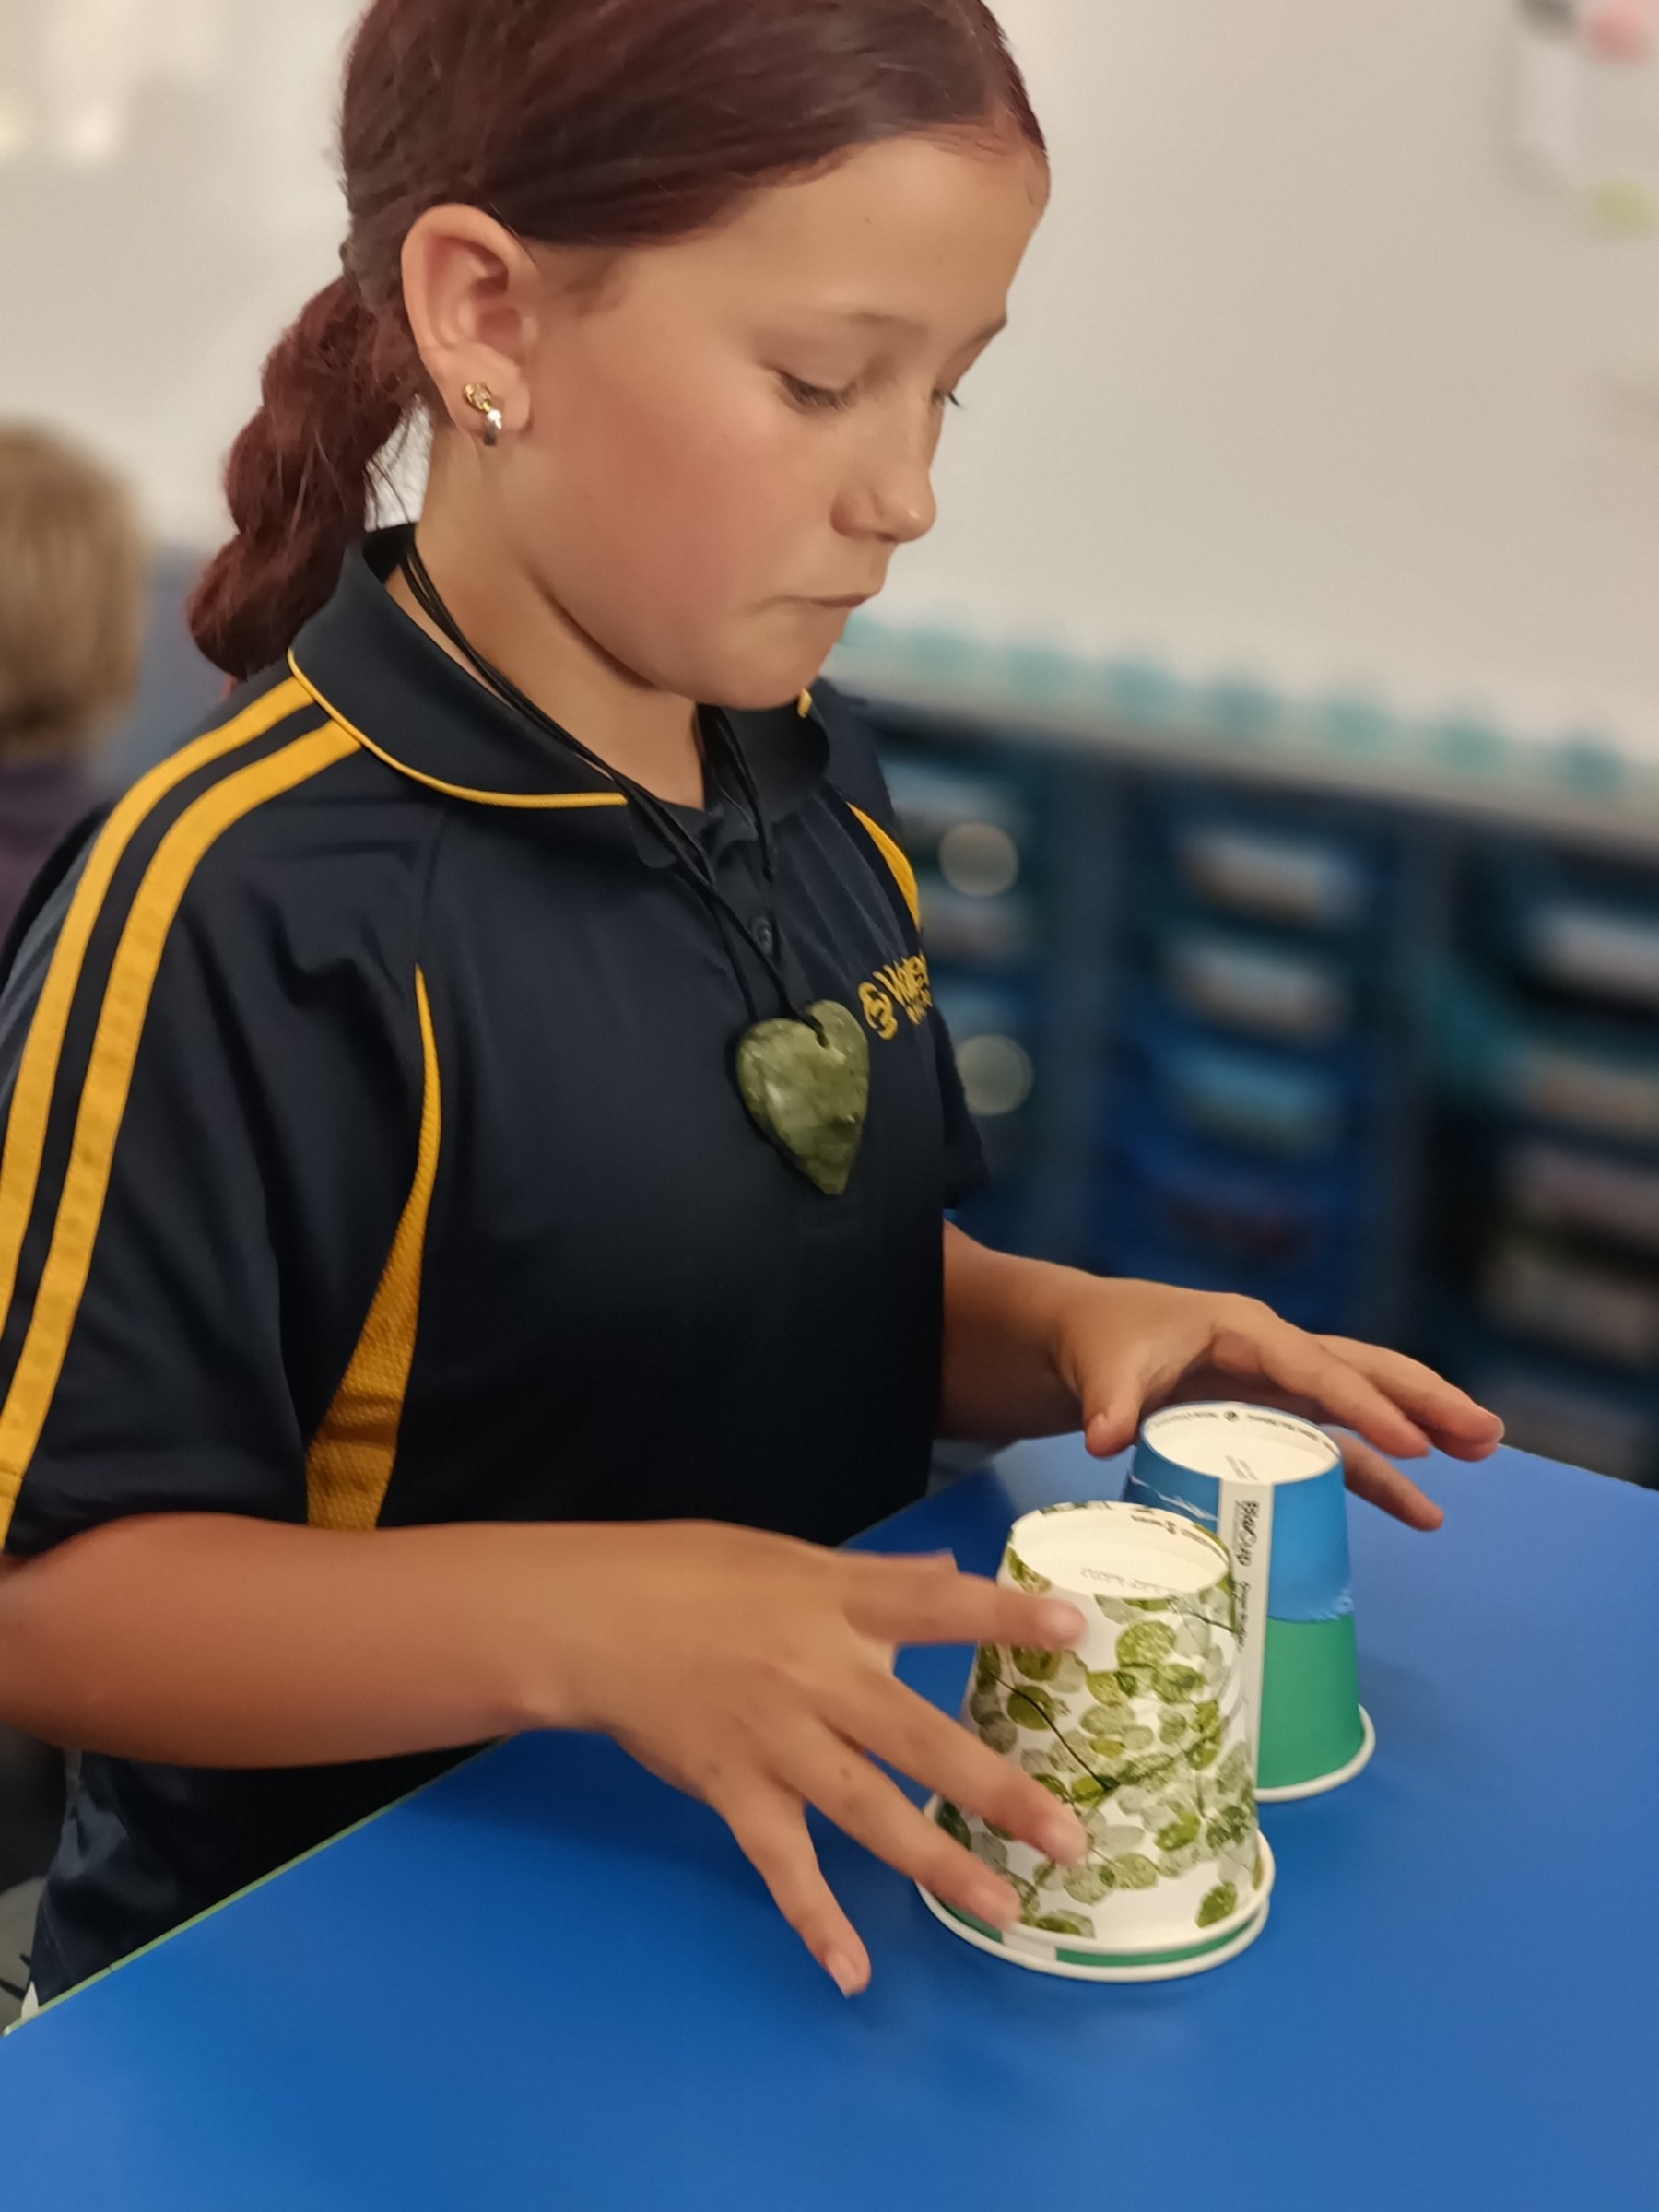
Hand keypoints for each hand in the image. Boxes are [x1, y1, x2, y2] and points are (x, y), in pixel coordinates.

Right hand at [553, 1522, 1090, 1997]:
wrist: (593, 1619)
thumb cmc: (693, 1575)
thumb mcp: (791, 1556)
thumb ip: (877, 1577)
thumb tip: (950, 1574)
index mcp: (835, 1602)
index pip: (937, 1607)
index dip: (1006, 1616)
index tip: (1077, 1632)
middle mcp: (815, 1673)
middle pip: (918, 1736)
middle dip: (995, 1790)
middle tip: (1069, 1838)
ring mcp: (775, 1739)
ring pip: (866, 1810)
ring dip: (936, 1863)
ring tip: (1003, 1908)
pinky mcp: (733, 1788)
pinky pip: (782, 1864)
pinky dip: (815, 1919)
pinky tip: (852, 1970)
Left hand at [1053, 1282, 1502, 1526]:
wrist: (1086, 1339)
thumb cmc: (1102, 1342)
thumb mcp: (1103, 1368)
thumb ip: (1109, 1402)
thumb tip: (1105, 1439)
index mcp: (1244, 1330)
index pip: (1315, 1368)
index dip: (1363, 1405)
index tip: (1412, 1442)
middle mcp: (1274, 1353)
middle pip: (1364, 1371)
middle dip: (1425, 1399)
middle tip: (1485, 1433)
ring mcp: (1279, 1386)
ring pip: (1364, 1402)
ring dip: (1421, 1427)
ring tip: (1483, 1452)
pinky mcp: (1273, 1417)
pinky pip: (1337, 1444)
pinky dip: (1378, 1474)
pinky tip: (1422, 1510)